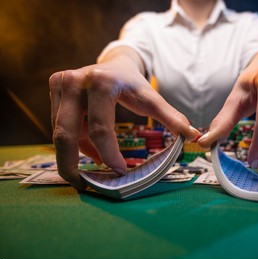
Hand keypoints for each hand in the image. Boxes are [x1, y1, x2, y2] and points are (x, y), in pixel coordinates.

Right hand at [49, 48, 199, 189]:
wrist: (115, 63)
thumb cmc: (133, 83)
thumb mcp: (152, 98)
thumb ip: (171, 117)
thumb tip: (193, 135)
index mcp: (101, 83)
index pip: (100, 129)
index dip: (109, 155)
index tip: (120, 171)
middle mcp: (74, 82)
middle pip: (66, 134)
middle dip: (72, 165)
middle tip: (85, 186)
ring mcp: (60, 85)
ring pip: (61, 133)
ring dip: (77, 154)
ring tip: (96, 166)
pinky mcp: (54, 90)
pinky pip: (61, 126)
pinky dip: (77, 143)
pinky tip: (93, 150)